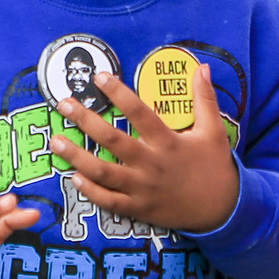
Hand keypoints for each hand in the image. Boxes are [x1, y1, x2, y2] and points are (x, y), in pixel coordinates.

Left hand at [49, 64, 237, 232]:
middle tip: (64, 105)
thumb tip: (202, 67)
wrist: (222, 210)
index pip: (139, 112)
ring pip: (104, 172)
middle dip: (85, 121)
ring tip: (56, 141)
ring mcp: (143, 189)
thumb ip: (205, 99)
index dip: (119, 93)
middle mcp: (151, 164)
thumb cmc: (215, 167)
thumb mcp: (214, 131)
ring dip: (77, 157)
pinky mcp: (138, 209)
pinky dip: (91, 191)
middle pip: (113, 140)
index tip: (99, 77)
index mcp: (168, 142)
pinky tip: (73, 177)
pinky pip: (109, 201)